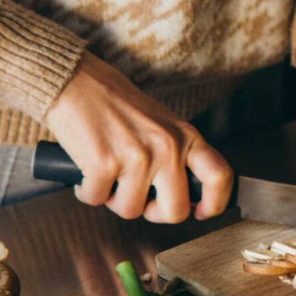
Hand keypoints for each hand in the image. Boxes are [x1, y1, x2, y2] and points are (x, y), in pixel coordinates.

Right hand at [45, 52, 232, 222]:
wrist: (76, 82)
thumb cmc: (115, 104)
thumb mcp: (162, 124)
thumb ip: (177, 154)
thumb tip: (183, 197)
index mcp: (185, 136)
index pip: (219, 176)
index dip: (214, 204)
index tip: (201, 212)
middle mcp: (167, 147)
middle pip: (176, 211)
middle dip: (154, 213)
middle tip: (140, 199)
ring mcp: (137, 157)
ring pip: (131, 210)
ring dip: (114, 199)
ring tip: (108, 174)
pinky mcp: (104, 164)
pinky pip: (97, 200)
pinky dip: (87, 191)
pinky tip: (88, 171)